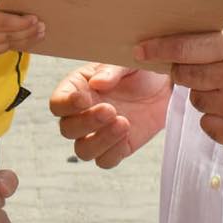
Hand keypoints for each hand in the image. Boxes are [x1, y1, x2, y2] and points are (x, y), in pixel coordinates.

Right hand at [0, 0, 43, 55]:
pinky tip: (26, 39)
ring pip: (6, 46)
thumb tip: (20, 5)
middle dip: (27, 32)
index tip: (36, 19)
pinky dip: (14, 45)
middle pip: (7, 36)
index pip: (3, 23)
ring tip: (40, 34)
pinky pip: (1, 50)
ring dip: (25, 41)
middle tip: (43, 27)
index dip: (22, 22)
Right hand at [48, 62, 171, 167]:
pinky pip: (105, 161)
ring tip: (124, 123)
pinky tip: (127, 134)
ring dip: (100, 140)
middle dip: (87, 122)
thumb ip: (111, 70)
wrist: (164, 87)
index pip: (58, 103)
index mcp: (78, 88)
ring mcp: (98, 133)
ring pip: (83, 150)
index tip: (83, 99)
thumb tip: (97, 82)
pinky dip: (114, 152)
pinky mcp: (116, 148)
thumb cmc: (139, 70)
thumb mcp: (126, 62)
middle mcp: (83, 114)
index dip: (66, 104)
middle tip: (110, 110)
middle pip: (67, 129)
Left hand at [137, 19, 222, 157]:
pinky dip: (217, 120)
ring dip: (206, 96)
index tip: (140, 48)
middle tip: (205, 71)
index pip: (187, 46)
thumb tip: (197, 21)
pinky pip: (208, 125)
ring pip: (196, 101)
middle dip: (186, 72)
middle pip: (185, 75)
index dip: (159, 47)